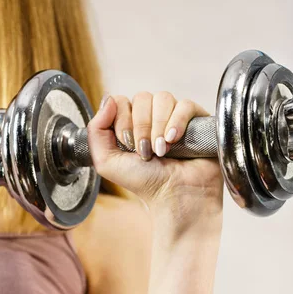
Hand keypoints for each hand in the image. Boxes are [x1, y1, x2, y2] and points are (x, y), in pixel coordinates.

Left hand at [86, 92, 223, 216]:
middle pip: (142, 97)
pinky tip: (174, 140)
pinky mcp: (196, 119)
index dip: (122, 120)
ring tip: (162, 150)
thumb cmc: (144, 182)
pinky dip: (177, 122)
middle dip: (141, 127)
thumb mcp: (106, 162)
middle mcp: (152, 116)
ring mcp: (174, 116)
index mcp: (130, 122)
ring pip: (163, 98)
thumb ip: (96, 131)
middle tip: (145, 152)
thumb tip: (108, 99)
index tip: (128, 145)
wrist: (175, 195)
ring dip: (158, 126)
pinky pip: (185, 105)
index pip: (121, 101)